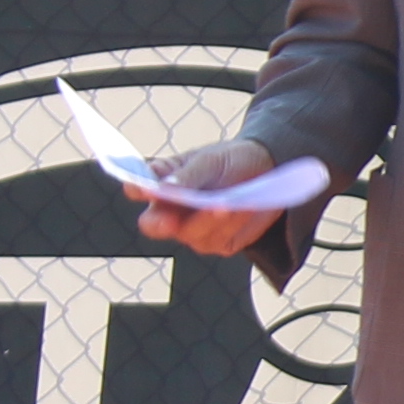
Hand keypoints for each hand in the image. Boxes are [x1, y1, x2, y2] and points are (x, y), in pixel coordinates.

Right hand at [133, 135, 288, 259]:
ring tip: (226, 203)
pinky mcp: (219, 242)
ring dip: (208, 220)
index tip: (143, 189)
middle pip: (153, 225)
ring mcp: (192, 231)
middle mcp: (170, 212)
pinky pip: (219, 239)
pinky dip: (232, 224)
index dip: (137, 189)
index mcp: (160, 183)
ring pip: (190, 234)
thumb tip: (164, 187)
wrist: (267, 170)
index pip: (137, 188)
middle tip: (171, 221)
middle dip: (162, 223)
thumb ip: (188, 176)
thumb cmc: (229, 161)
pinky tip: (243, 208)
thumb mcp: (210, 161)